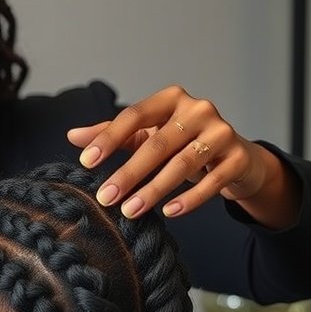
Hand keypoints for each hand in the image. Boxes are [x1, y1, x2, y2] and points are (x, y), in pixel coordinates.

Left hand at [67, 84, 299, 227]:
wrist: (237, 158)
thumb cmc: (185, 143)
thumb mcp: (149, 135)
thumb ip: (114, 134)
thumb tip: (72, 136)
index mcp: (171, 98)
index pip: (134, 115)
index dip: (109, 138)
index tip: (86, 162)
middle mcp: (199, 109)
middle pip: (157, 143)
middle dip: (128, 173)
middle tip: (105, 198)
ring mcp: (222, 132)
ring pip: (183, 164)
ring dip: (154, 190)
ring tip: (130, 211)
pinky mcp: (238, 157)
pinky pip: (212, 182)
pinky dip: (189, 199)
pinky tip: (168, 212)